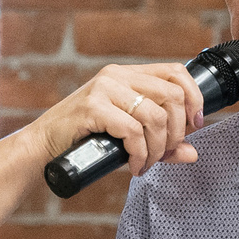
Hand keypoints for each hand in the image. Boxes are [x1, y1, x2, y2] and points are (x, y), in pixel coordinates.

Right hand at [28, 61, 207, 181]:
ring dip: (157, 149)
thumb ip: (160, 141)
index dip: (194, 98)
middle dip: (175, 132)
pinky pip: (132, 131)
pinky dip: (140, 154)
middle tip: (164, 153)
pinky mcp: (93, 107)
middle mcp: (117, 76)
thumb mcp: (127, 136)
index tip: (194, 126)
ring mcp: (104, 89)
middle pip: (171, 97)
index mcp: (128, 75)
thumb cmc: (85, 139)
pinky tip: (134, 165)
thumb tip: (192, 153)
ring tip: (146, 163)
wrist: (44, 147)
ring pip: (154, 117)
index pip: (175, 73)